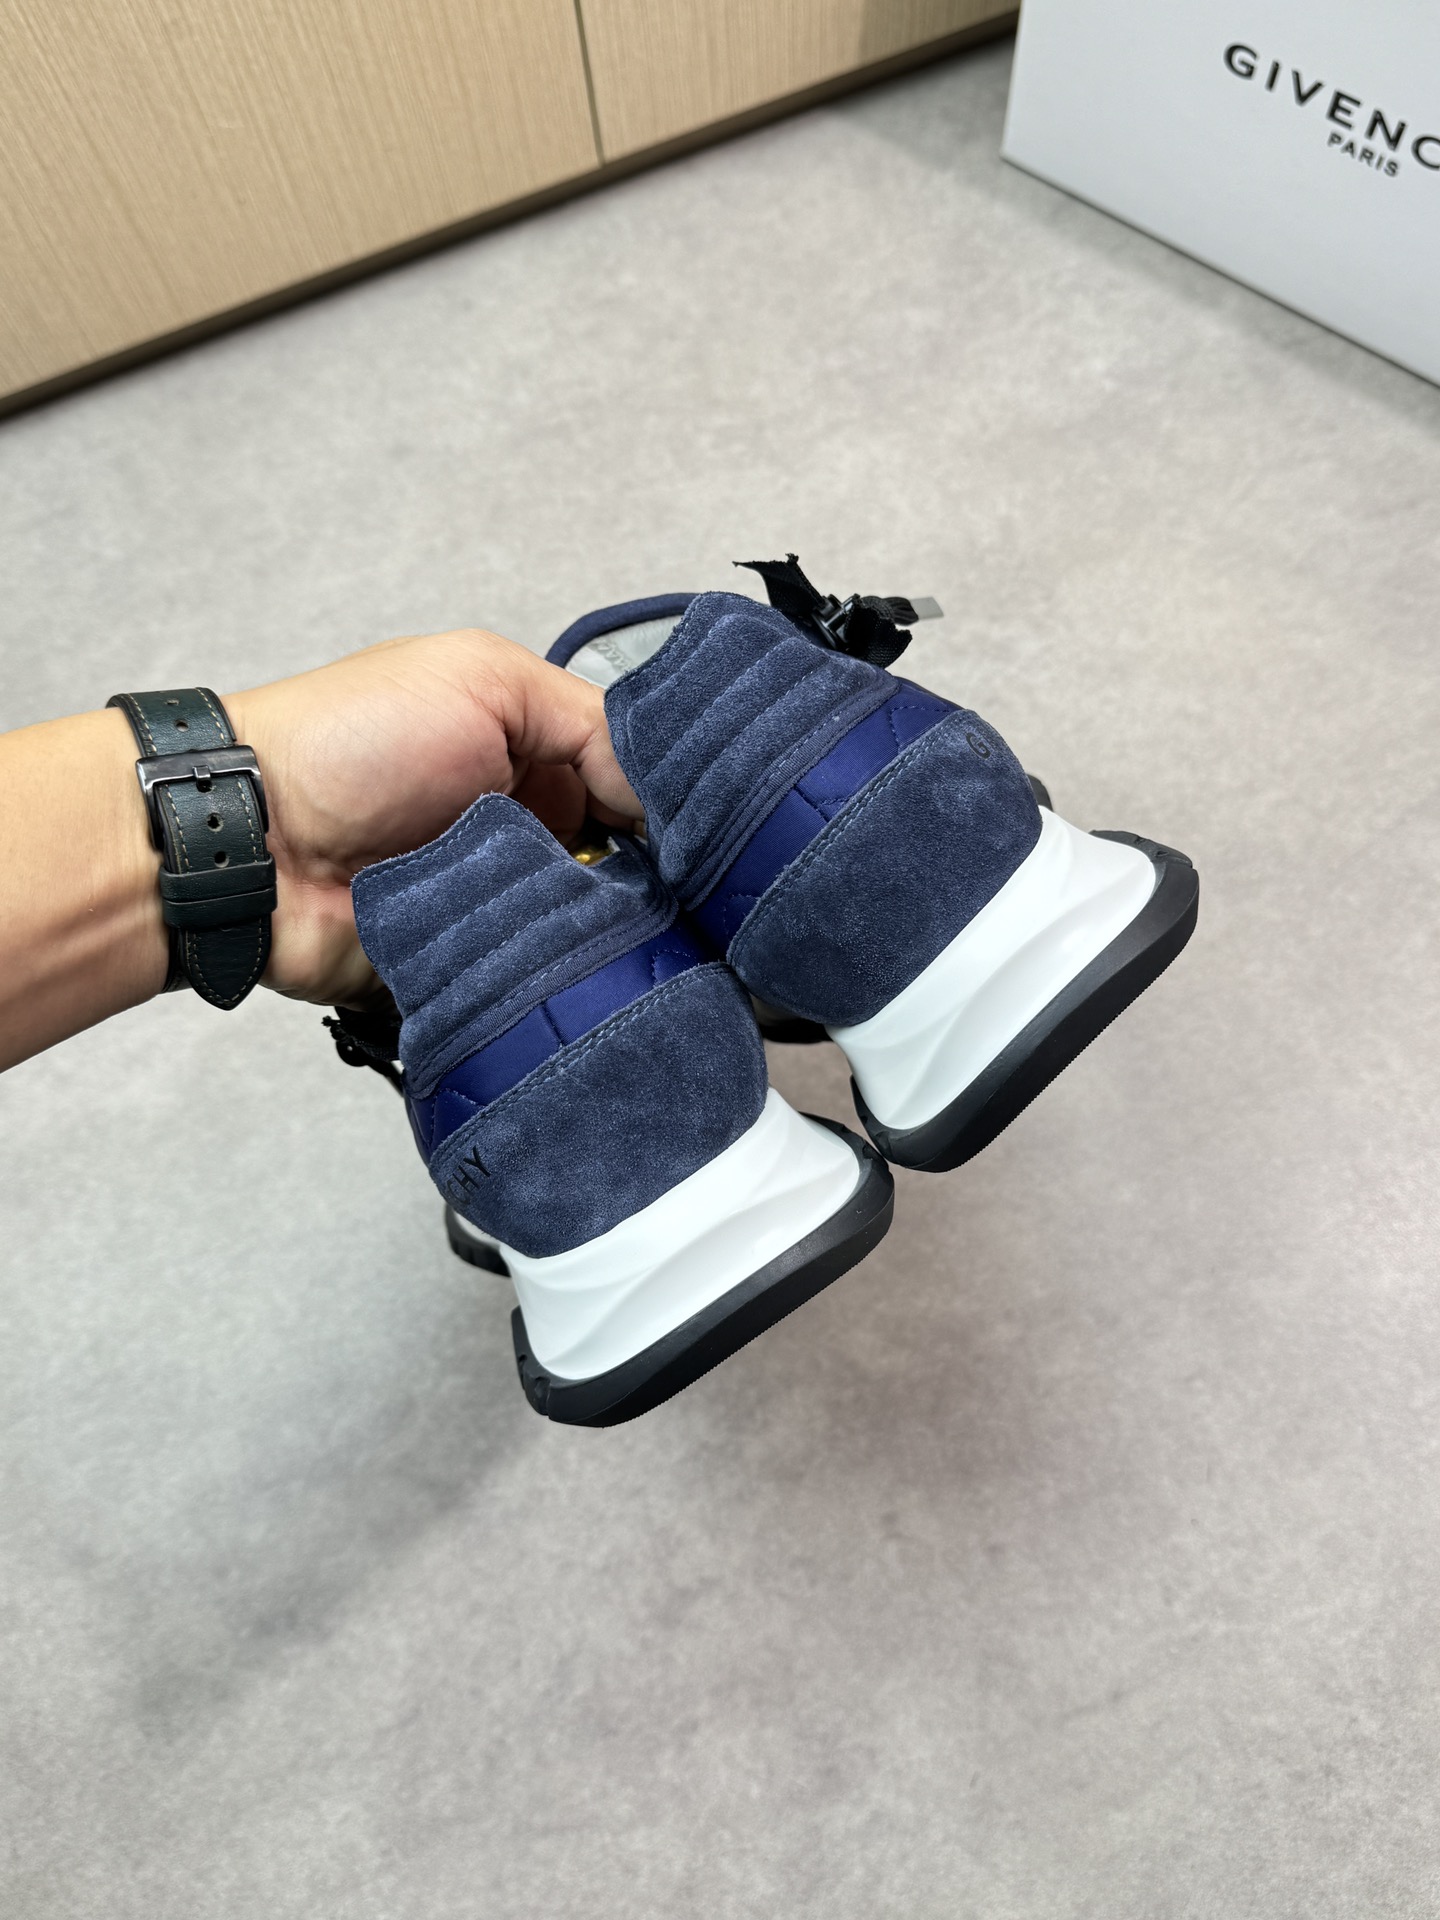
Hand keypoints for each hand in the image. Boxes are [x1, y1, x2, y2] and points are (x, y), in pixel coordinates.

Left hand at [226, 629, 640, 1008]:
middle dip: (652, 880)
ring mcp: (499, 904)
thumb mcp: (483, 680)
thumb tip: (661, 793)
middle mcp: (523, 833)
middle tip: (679, 889)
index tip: (707, 833)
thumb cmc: (349, 740)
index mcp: (530, 758)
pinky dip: (555, 975)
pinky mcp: (473, 968)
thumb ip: (588, 723)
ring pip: (592, 931)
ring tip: (619, 924)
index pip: (633, 790)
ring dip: (603, 925)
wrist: (251, 840)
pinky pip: (536, 983)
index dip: (670, 810)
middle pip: (627, 869)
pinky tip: (580, 966)